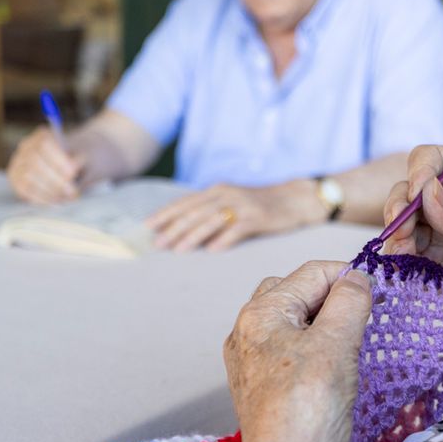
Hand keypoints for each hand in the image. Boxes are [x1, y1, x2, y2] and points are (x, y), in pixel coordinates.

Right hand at [6, 127, 82, 203]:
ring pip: (28, 177)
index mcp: (43, 135)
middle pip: (35, 163)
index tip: (73, 174)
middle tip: (73, 192)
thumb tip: (72, 171)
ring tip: (66, 198)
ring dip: (49, 190)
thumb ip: (80, 163)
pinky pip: (23, 190)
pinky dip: (40, 198)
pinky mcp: (16, 180)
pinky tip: (55, 202)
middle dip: (55, 180)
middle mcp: (26, 146)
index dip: (58, 160)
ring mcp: (18, 163)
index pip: (45, 144)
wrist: (73, 168)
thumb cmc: (80, 162)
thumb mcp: (86, 159)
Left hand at [146, 180, 325, 251]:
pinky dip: (224, 239)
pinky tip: (212, 250)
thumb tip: (184, 229)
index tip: (148, 227)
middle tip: (158, 244)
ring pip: (212, 220)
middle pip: (194, 212)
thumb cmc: (259, 204)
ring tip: (179, 250)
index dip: (166, 214)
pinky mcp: (258, 217)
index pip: (186, 202)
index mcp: (217, 190)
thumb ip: (210, 211)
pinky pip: (237, 229)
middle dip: (174, 228)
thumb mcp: (231, 202)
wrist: (294, 199)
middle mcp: (226, 194)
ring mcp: (242, 205)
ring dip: (193, 236)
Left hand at [225, 261, 371, 441]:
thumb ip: (349, 302)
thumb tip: (357, 278)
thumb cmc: (306, 411)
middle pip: (296, 293)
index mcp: (260, 313)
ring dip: (325, 324)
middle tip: (365, 314)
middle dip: (332, 296)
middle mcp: (249, 333)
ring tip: (353, 341)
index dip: (348, 276)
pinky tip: (336, 366)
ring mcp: (255, 363)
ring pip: (294, 323)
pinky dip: (317, 349)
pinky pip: (292, 352)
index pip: (311, 272)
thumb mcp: (335, 343)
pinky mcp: (265, 389)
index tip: (378, 291)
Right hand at [383, 145, 442, 369]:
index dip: (421, 168)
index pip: (436, 159)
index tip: (419, 190)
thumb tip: (425, 193)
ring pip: (400, 221)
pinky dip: (396, 256)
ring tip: (404, 249)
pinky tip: (402, 263)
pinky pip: (402, 253)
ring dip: (395, 232)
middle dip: (400, 203)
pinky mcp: (429, 263)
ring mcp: (437, 234)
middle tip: (402, 224)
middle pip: (409, 189)